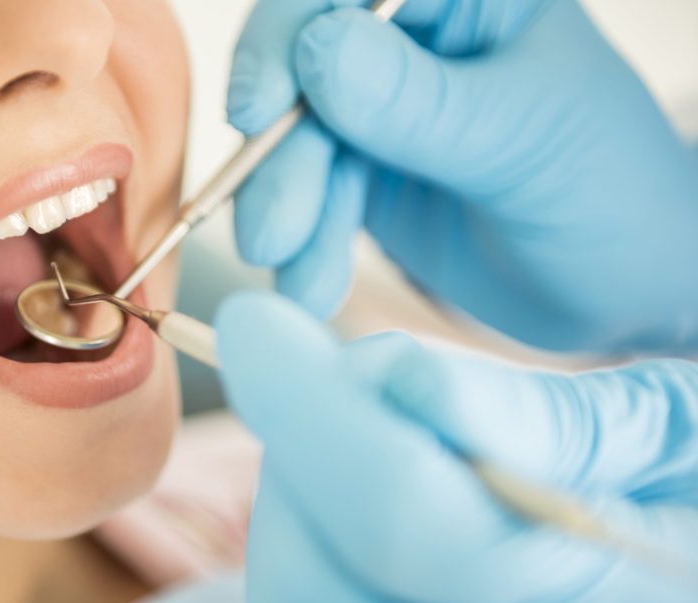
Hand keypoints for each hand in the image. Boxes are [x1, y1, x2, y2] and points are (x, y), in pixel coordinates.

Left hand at [216, 291, 697, 602]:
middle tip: (344, 371)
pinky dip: (307, 544)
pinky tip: (360, 485)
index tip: (255, 321)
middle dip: (297, 454)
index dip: (312, 411)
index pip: (413, 528)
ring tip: (367, 426)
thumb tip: (397, 381)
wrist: (692, 577)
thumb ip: (546, 416)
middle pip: (320, 592)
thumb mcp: (679, 427)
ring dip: (296, 496)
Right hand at [228, 0, 697, 351]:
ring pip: (296, 141)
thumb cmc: (610, 195)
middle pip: (303, 67)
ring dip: (286, 213)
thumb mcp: (524, 143)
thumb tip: (317, 53)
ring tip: (300, 285)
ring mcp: (385, 108)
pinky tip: (311, 287)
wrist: (620, 288)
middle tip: (270, 235)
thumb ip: (423, 105)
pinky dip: (303, 244)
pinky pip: (309, 195)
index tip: (260, 111)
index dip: (289, 35)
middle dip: (280, 157)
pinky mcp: (366, 172)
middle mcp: (415, 40)